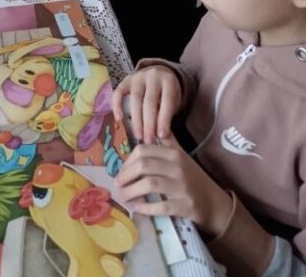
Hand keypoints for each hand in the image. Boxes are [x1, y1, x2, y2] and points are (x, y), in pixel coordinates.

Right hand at [113, 66, 181, 142]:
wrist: (160, 74)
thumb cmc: (168, 93)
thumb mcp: (174, 101)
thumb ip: (168, 115)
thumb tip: (160, 137)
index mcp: (168, 81)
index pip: (167, 101)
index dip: (164, 119)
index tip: (162, 136)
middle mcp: (153, 76)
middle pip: (150, 101)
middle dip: (149, 123)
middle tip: (149, 140)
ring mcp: (139, 77)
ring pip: (135, 98)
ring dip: (137, 119)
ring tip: (139, 136)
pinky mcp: (126, 80)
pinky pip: (119, 92)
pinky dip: (117, 105)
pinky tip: (119, 119)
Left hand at [116, 135, 232, 237]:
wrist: (214, 202)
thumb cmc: (192, 177)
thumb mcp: (181, 156)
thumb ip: (167, 141)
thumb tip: (151, 124)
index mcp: (173, 153)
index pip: (144, 150)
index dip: (128, 160)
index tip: (121, 170)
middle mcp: (177, 167)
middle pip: (144, 165)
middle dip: (126, 174)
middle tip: (117, 183)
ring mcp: (181, 187)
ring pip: (149, 184)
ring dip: (132, 191)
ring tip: (123, 196)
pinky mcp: (183, 205)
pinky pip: (160, 206)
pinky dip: (145, 207)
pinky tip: (136, 208)